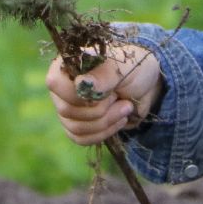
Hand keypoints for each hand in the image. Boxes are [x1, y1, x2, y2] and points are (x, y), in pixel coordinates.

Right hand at [46, 42, 163, 145]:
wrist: (147, 85)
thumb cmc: (133, 68)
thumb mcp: (122, 67)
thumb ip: (103, 75)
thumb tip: (80, 83)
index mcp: (67, 65)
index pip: (55, 83)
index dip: (81, 93)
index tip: (107, 90)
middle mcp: (62, 87)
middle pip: (67, 110)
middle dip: (101, 109)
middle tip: (119, 97)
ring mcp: (68, 107)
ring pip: (76, 128)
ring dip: (106, 121)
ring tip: (126, 107)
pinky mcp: (78, 125)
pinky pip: (81, 139)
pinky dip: (105, 133)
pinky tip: (120, 119)